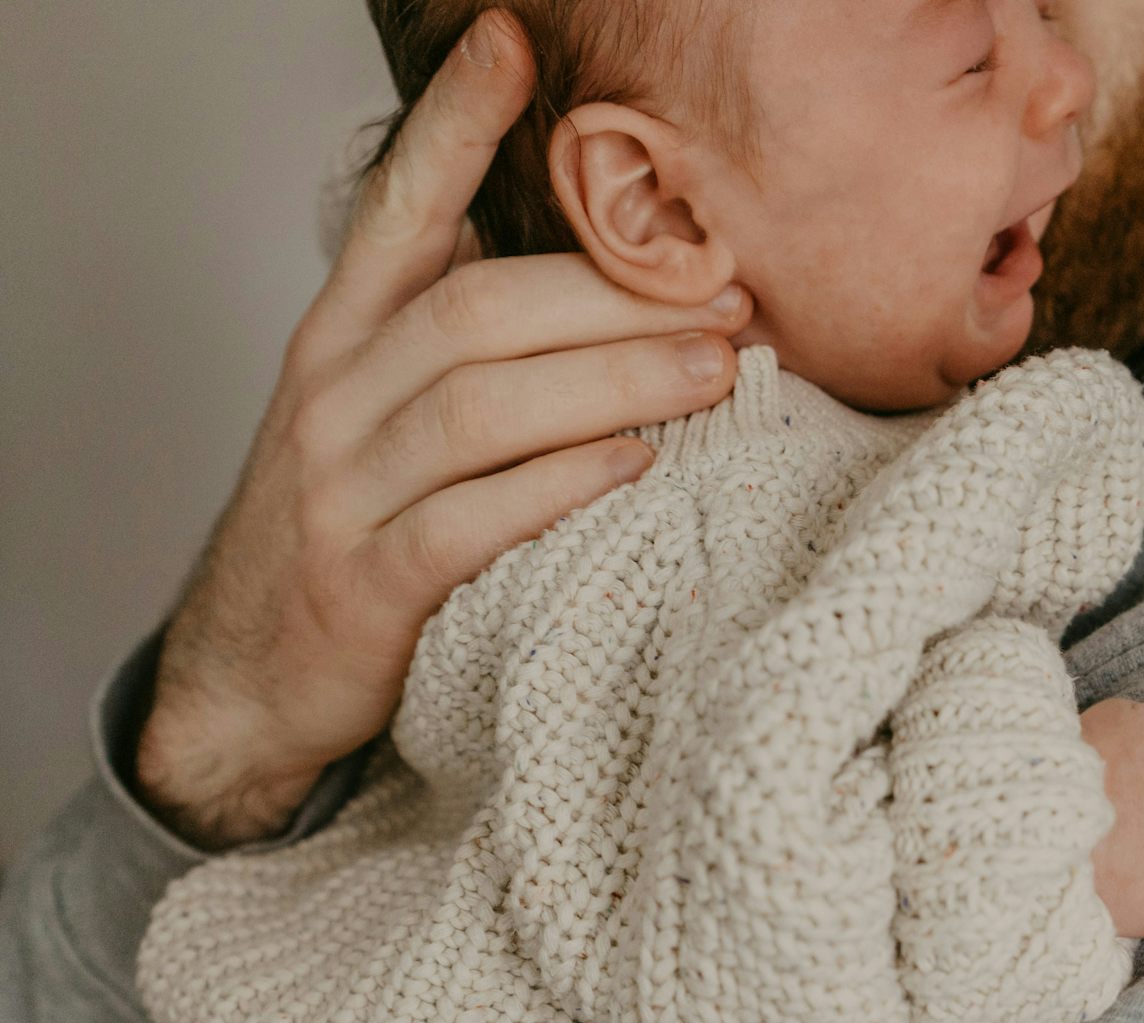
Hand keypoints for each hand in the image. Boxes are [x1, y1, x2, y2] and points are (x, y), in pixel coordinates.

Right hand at [136, 9, 753, 848]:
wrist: (249, 675)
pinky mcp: (366, 585)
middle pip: (479, 312)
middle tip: (729, 296)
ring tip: (715, 372)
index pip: (399, 209)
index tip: (512, 44)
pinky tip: (635, 469)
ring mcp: (344, 491)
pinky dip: (558, 489)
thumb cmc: (346, 528)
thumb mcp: (377, 410)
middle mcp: (336, 396)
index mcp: (343, 337)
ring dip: (612, 382)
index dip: (453, 126)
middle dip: (613, 298)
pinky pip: (470, 523)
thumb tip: (582, 265)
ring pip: (482, 409)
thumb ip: (455, 335)